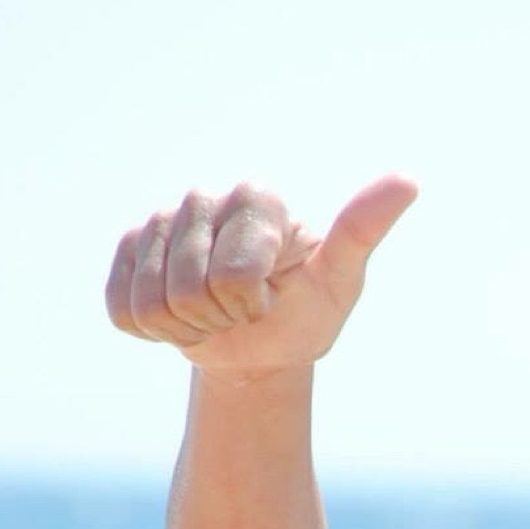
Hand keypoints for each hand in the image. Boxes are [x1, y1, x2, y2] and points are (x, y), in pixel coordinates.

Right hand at [104, 176, 417, 376]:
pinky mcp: (126, 249)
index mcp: (257, 197)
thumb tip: (408, 180)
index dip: (247, 305)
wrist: (258, 348)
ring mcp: (159, 220)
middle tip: (240, 312)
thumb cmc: (304, 313)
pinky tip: (178, 315)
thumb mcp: (339, 283)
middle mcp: (204, 197)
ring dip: (184, 328)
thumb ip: (361, 232)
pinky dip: (151, 330)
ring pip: (151, 302)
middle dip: (217, 319)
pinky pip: (121, 309)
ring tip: (212, 313)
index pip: (232, 275)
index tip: (269, 300)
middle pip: (188, 290)